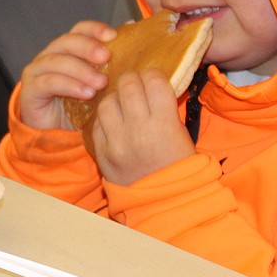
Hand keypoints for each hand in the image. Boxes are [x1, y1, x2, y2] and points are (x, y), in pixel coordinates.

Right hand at [17, 20, 114, 130]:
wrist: (56, 134)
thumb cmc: (80, 107)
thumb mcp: (99, 85)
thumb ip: (111, 64)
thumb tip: (132, 37)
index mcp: (68, 49)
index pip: (80, 29)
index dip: (95, 29)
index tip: (112, 35)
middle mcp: (51, 55)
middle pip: (68, 41)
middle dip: (88, 47)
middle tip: (106, 57)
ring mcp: (37, 70)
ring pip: (58, 61)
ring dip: (81, 70)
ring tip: (100, 83)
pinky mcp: (30, 89)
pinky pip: (49, 82)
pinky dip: (69, 85)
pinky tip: (86, 93)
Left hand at [89, 68, 191, 184]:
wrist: (164, 201)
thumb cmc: (177, 164)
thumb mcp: (179, 132)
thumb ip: (164, 106)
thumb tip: (151, 81)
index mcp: (164, 124)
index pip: (153, 81)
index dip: (152, 74)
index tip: (152, 78)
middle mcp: (138, 130)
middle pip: (127, 86)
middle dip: (131, 80)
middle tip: (135, 84)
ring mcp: (117, 142)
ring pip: (107, 102)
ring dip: (115, 98)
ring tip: (122, 102)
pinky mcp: (102, 153)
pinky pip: (97, 123)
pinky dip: (104, 118)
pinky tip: (113, 120)